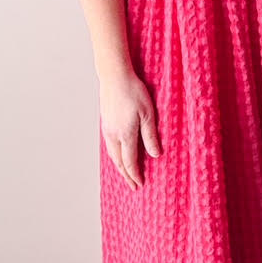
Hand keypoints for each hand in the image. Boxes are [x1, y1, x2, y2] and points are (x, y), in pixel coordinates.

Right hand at [99, 68, 161, 188]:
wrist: (114, 76)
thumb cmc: (133, 92)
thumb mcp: (148, 114)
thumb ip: (150, 136)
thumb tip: (155, 155)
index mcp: (125, 135)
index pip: (130, 162)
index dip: (135, 175)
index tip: (140, 184)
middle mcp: (113, 135)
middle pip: (119, 161)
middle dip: (126, 175)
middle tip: (133, 186)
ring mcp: (107, 129)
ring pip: (112, 154)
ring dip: (119, 166)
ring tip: (125, 174)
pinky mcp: (105, 122)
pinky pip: (109, 145)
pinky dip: (115, 155)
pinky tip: (118, 153)